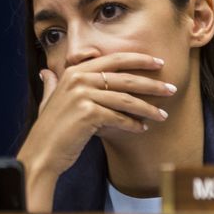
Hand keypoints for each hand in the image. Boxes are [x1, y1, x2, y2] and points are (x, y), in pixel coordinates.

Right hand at [17, 53, 174, 211]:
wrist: (40, 154)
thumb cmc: (50, 130)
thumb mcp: (50, 101)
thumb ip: (52, 84)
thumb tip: (46, 72)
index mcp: (73, 72)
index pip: (114, 59)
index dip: (139, 59)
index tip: (159, 63)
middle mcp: (78, 79)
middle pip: (125, 78)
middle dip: (153, 84)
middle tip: (172, 89)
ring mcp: (82, 95)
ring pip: (127, 99)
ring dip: (149, 108)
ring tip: (163, 115)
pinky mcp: (88, 113)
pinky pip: (120, 117)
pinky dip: (134, 124)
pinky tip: (143, 128)